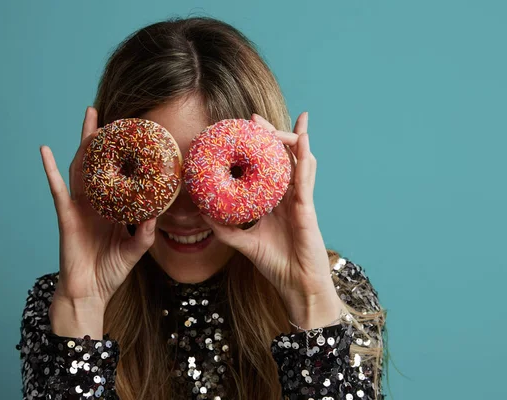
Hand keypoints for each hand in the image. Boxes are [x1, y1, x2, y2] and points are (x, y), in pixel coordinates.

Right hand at [40, 107, 155, 308]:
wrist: (89, 293)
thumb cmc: (109, 271)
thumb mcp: (133, 250)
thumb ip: (144, 233)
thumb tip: (156, 214)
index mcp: (111, 208)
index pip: (118, 176)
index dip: (124, 157)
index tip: (134, 136)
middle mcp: (95, 203)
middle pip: (98, 164)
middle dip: (102, 139)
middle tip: (108, 113)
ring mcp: (79, 207)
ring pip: (81, 168)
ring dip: (83, 142)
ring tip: (89, 117)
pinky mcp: (66, 216)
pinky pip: (57, 190)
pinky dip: (50, 170)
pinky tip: (45, 150)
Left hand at [201, 112, 343, 328]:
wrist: (297, 286)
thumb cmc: (276, 265)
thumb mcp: (244, 244)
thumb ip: (226, 230)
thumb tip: (203, 214)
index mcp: (275, 203)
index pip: (267, 168)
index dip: (258, 149)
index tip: (245, 130)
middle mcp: (289, 198)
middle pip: (283, 159)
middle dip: (273, 136)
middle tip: (255, 118)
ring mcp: (300, 201)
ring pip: (299, 163)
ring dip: (294, 140)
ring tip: (292, 121)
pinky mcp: (307, 209)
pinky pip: (306, 180)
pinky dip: (305, 160)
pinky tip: (304, 142)